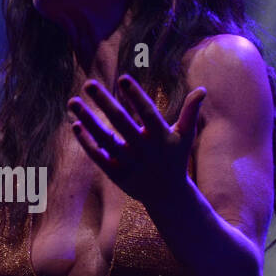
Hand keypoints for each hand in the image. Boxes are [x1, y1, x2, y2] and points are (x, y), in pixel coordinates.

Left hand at [67, 74, 205, 208]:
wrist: (168, 196)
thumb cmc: (175, 159)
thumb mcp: (185, 137)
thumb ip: (190, 113)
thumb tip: (202, 90)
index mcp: (161, 137)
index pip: (147, 112)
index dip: (136, 96)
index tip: (123, 78)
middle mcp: (144, 149)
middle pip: (121, 122)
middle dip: (104, 102)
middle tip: (89, 83)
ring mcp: (129, 163)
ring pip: (104, 138)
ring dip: (87, 119)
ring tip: (72, 101)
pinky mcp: (116, 175)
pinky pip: (98, 156)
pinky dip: (86, 142)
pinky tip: (76, 125)